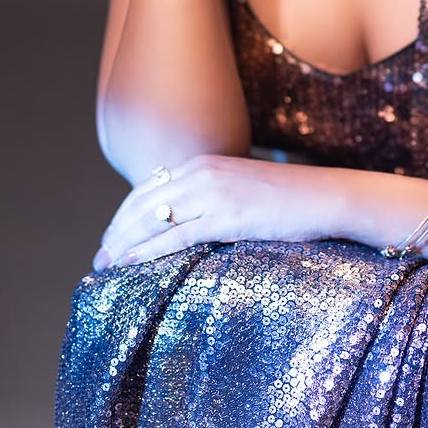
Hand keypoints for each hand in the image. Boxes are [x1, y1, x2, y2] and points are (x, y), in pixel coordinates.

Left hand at [93, 154, 345, 269]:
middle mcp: (203, 172)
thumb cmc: (291, 198)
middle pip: (142, 203)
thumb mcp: (243, 187)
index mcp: (205, 162)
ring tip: (107, 265)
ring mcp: (214, 193)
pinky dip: (146, 251)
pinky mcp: (227, 217)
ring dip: (124, 243)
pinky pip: (176, 236)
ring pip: (152, 219)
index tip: (112, 238)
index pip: (148, 188)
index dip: (124, 215)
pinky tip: (129, 264)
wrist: (327, 195)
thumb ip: (213, 196)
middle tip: (100, 257)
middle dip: (117, 231)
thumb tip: (189, 220)